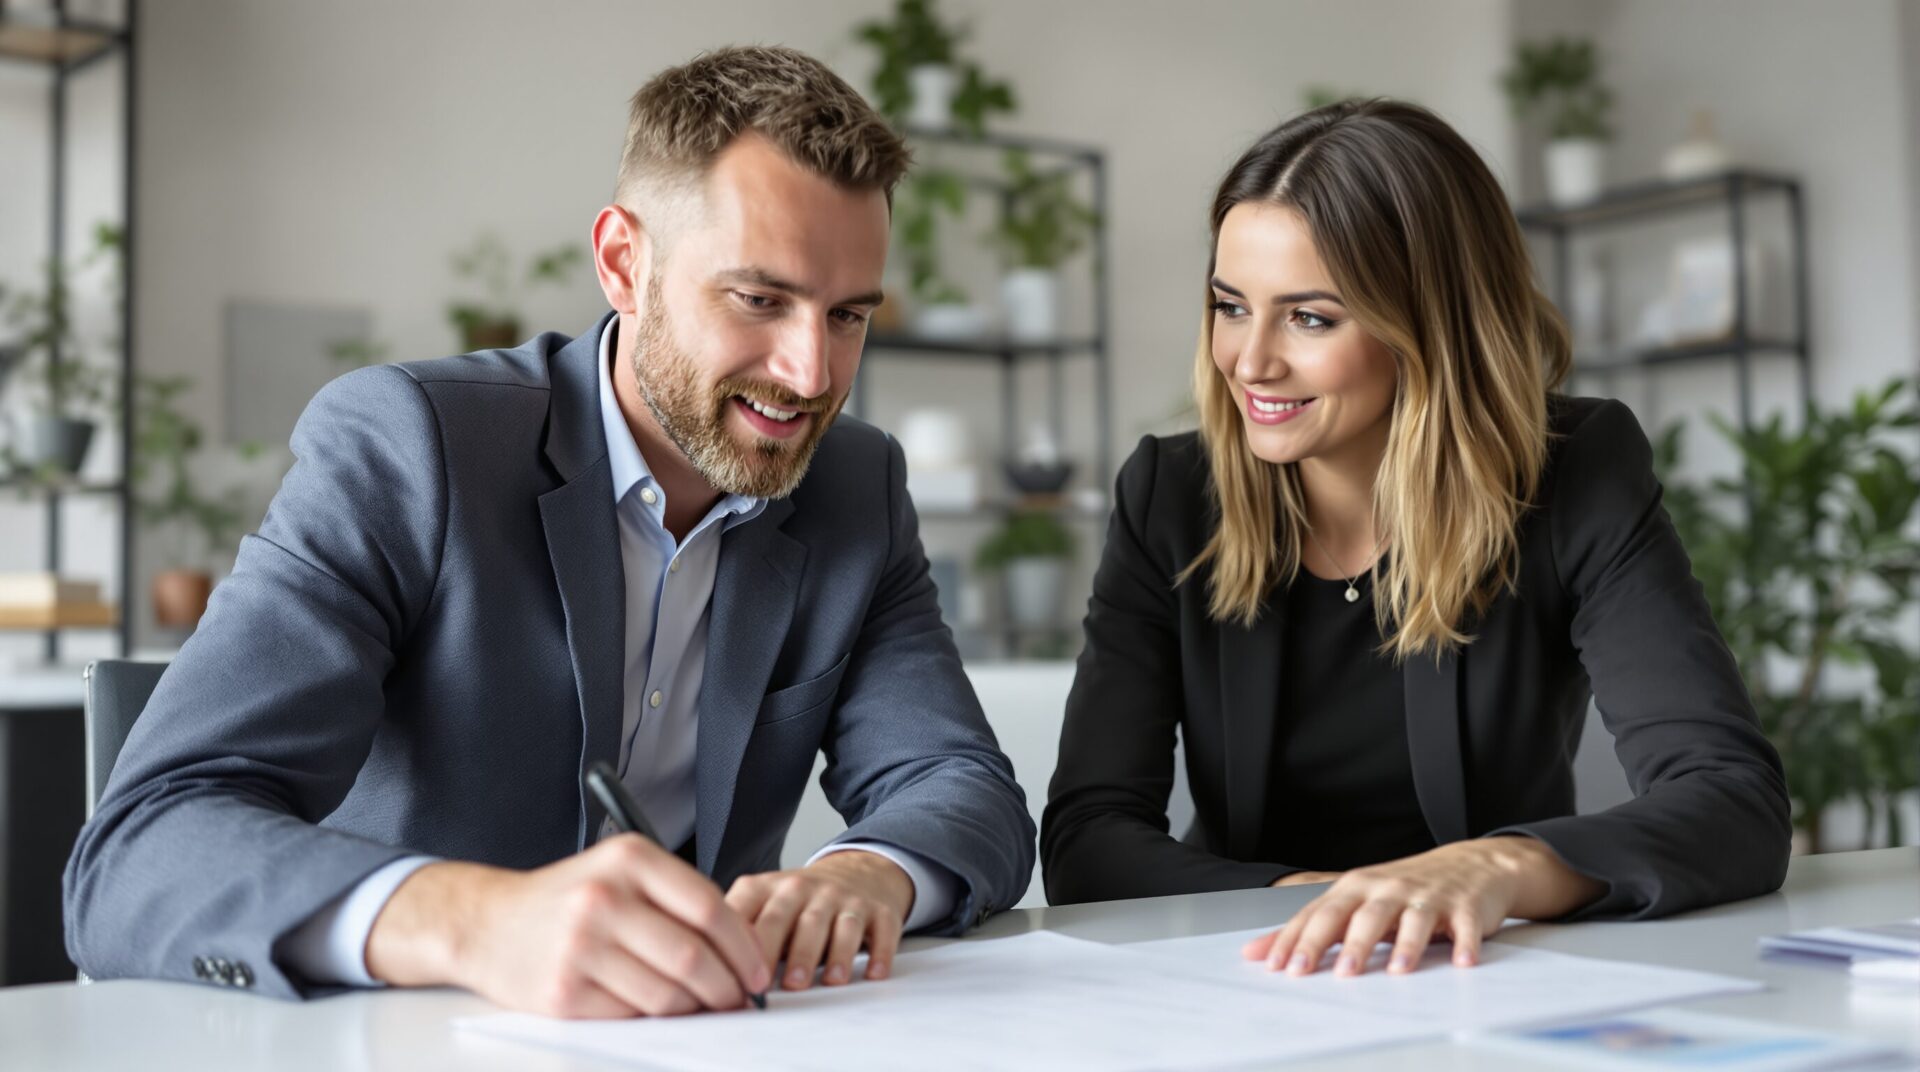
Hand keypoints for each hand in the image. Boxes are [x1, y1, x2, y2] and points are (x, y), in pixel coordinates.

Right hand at [365, 834, 770, 1018]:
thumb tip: (741, 949)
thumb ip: (677, 899)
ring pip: (667, 994)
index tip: (759, 969)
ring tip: (704, 1007)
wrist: (488, 923)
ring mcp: (581, 946)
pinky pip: (632, 1015)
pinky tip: (659, 1010)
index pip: (710, 908)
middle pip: (693, 957)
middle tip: (740, 998)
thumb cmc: (567, 899)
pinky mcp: (564, 992)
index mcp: (629, 859)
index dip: (745, 946)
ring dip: (697, 1009)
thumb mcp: (620, 872)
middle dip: (729, 986)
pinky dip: (655, 1019)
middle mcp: (604, 898)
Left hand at [725, 851, 912, 990]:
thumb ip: (738, 929)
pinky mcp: (879, 911)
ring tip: (829, 981)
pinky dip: (880, 952)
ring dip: (834, 954)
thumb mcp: (764, 901)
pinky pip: (882, 931)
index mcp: (771, 888)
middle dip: (786, 951)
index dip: (739, 943)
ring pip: (839, 925)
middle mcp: (808, 890)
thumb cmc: (801, 901)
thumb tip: (702, 973)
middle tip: (778, 985)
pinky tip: (874, 973)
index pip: (750, 910)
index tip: (730, 974)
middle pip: (794, 918)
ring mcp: (846, 899)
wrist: (860, 871)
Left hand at [1241, 837, 1602, 976]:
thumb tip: (1258, 951)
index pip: (1320, 914)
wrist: (1470, 865)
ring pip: (1411, 920)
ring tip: (1396, 970)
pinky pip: (1464, 927)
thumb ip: (1310, 928)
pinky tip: (1462, 961)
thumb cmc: (1402, 888)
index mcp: (1356, 888)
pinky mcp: (1464, 907)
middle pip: (1362, 915)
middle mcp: (1387, 889)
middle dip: (1348, 944)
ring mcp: (1426, 897)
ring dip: (1404, 946)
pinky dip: (1464, 943)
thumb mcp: (1355, 901)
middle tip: (1338, 973)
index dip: (1301, 939)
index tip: (1281, 966)